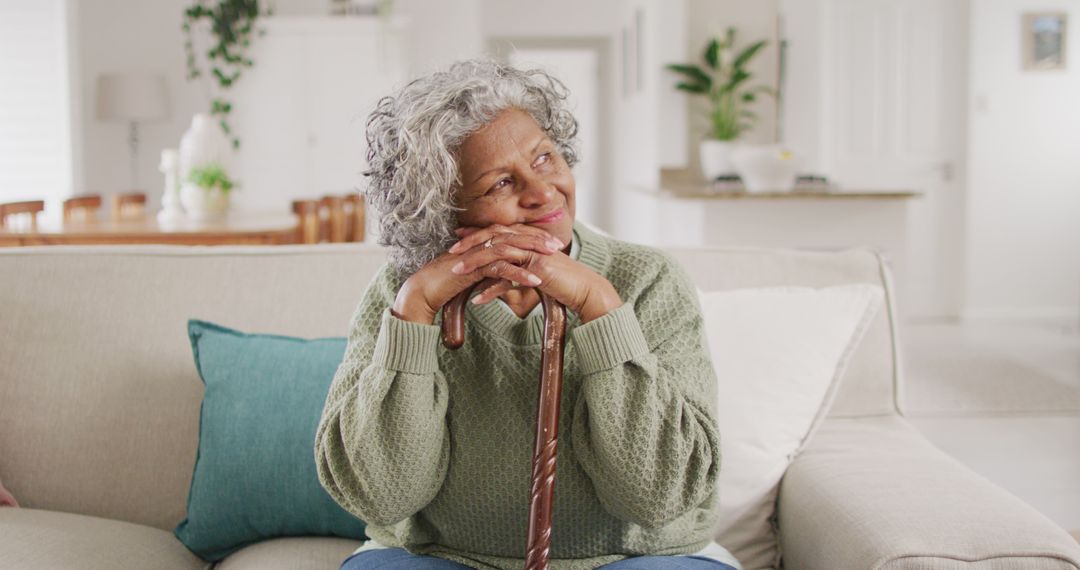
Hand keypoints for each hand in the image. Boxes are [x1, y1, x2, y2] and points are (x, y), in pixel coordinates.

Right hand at [391, 224, 563, 323]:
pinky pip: (500, 268)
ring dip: (533, 253)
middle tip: (559, 245)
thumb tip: (505, 273)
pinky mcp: (474, 267)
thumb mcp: (474, 272)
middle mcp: (481, 243)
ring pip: (510, 248)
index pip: (511, 234)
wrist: (426, 289)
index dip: (532, 236)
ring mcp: (477, 253)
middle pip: (515, 236)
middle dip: (538, 240)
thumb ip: (489, 269)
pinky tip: (535, 280)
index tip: (551, 241)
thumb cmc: (447, 282)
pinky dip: (519, 274)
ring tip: (552, 259)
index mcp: (482, 241)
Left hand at [449, 224, 622, 322]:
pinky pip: (508, 278)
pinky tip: (478, 300)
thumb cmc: (564, 283)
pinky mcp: (537, 271)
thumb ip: (520, 270)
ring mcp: (533, 255)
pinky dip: (491, 289)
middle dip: (470, 243)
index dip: (477, 233)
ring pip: (497, 253)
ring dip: (474, 263)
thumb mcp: (538, 273)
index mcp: (529, 240)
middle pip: (494, 237)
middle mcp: (530, 243)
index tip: (459, 238)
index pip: (499, 231)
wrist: (586, 290)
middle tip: (451, 251)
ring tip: (457, 273)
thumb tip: (504, 276)